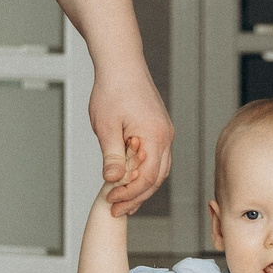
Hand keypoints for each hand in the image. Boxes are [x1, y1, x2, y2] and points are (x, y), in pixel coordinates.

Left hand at [89, 64, 174, 217]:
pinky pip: (155, 157)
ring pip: (158, 169)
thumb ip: (112, 156)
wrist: (121, 63)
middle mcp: (165, 136)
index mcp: (155, 136)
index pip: (148, 178)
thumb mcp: (107, 126)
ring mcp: (164, 132)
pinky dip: (143, 171)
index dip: (129, 194)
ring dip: (141, 186)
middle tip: (116, 209)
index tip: (111, 200)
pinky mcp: (158, 128)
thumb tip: (113, 180)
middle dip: (136, 196)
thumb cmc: (113, 89)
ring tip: (122, 199)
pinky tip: (128, 178)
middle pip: (156, 178)